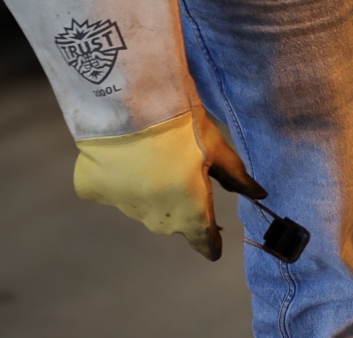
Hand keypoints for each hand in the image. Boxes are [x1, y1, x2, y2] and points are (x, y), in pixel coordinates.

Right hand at [72, 105, 265, 259]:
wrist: (131, 103)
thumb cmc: (183, 125)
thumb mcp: (216, 147)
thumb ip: (236, 176)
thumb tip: (260, 195)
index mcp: (189, 208)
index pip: (202, 237)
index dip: (209, 243)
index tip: (214, 249)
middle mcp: (155, 216)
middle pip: (172, 220)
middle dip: (182, 206)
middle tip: (183, 176)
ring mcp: (122, 206)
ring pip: (142, 207)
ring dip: (150, 192)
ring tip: (153, 159)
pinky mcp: (93, 191)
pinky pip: (110, 191)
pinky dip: (117, 180)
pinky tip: (122, 159)